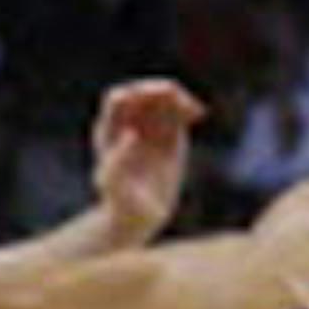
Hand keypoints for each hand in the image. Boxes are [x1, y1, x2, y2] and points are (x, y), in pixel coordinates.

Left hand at [91, 77, 205, 244]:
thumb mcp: (114, 184)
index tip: (148, 98)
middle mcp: (128, 123)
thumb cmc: (121, 203)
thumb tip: (132, 133)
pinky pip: (178, 115)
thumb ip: (118, 159)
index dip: (133, 95)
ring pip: (163, 102)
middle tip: (175, 95)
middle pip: (143, 95)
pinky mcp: (169, 136)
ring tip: (192, 108)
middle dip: (158, 91)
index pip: (118, 100)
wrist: (138, 217)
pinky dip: (188, 110)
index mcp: (109, 131)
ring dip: (177, 99)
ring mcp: (149, 128)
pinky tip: (199, 113)